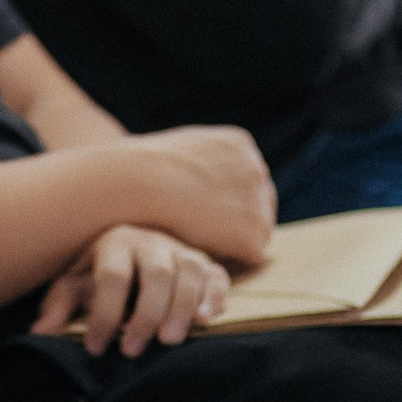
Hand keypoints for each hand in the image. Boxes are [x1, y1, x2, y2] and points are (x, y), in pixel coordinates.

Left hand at [33, 225, 232, 356]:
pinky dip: (213, 296)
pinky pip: (216, 275)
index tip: (96, 348)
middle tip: (133, 350)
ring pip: (190, 271)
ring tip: (169, 340)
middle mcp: (150, 240)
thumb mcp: (75, 282)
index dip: (104, 314)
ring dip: (182, 307)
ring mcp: (181, 249)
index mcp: (114, 241)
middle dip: (146, 313)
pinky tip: (204, 320)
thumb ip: (60, 304)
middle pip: (156, 272)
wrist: (131, 243)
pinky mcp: (205, 262)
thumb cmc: (100, 271)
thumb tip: (39, 332)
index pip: (112, 276)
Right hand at [124, 125, 276, 263]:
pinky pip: (249, 255)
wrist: (142, 182)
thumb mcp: (178, 149)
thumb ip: (198, 163)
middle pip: (258, 204)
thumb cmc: (142, 169)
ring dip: (232, 240)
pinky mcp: (256, 233)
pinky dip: (229, 258)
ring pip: (255, 231)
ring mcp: (259, 200)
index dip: (226, 200)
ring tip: (197, 240)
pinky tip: (202, 249)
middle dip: (237, 219)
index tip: (206, 212)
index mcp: (238, 143)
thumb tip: (190, 183)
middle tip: (205, 234)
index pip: (245, 178)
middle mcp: (256, 168)